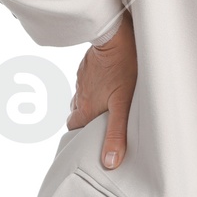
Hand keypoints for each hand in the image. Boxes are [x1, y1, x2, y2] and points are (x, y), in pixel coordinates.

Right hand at [66, 12, 136, 167]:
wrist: (114, 35)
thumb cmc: (122, 68)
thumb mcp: (122, 106)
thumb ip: (117, 134)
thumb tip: (110, 162)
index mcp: (85, 108)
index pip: (74, 127)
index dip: (80, 134)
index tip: (88, 138)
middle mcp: (80, 94)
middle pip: (76, 112)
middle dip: (84, 119)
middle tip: (98, 122)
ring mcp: (82, 78)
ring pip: (82, 95)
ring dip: (90, 101)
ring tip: (104, 104)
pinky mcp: (88, 64)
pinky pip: (87, 80)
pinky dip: (94, 85)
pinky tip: (107, 82)